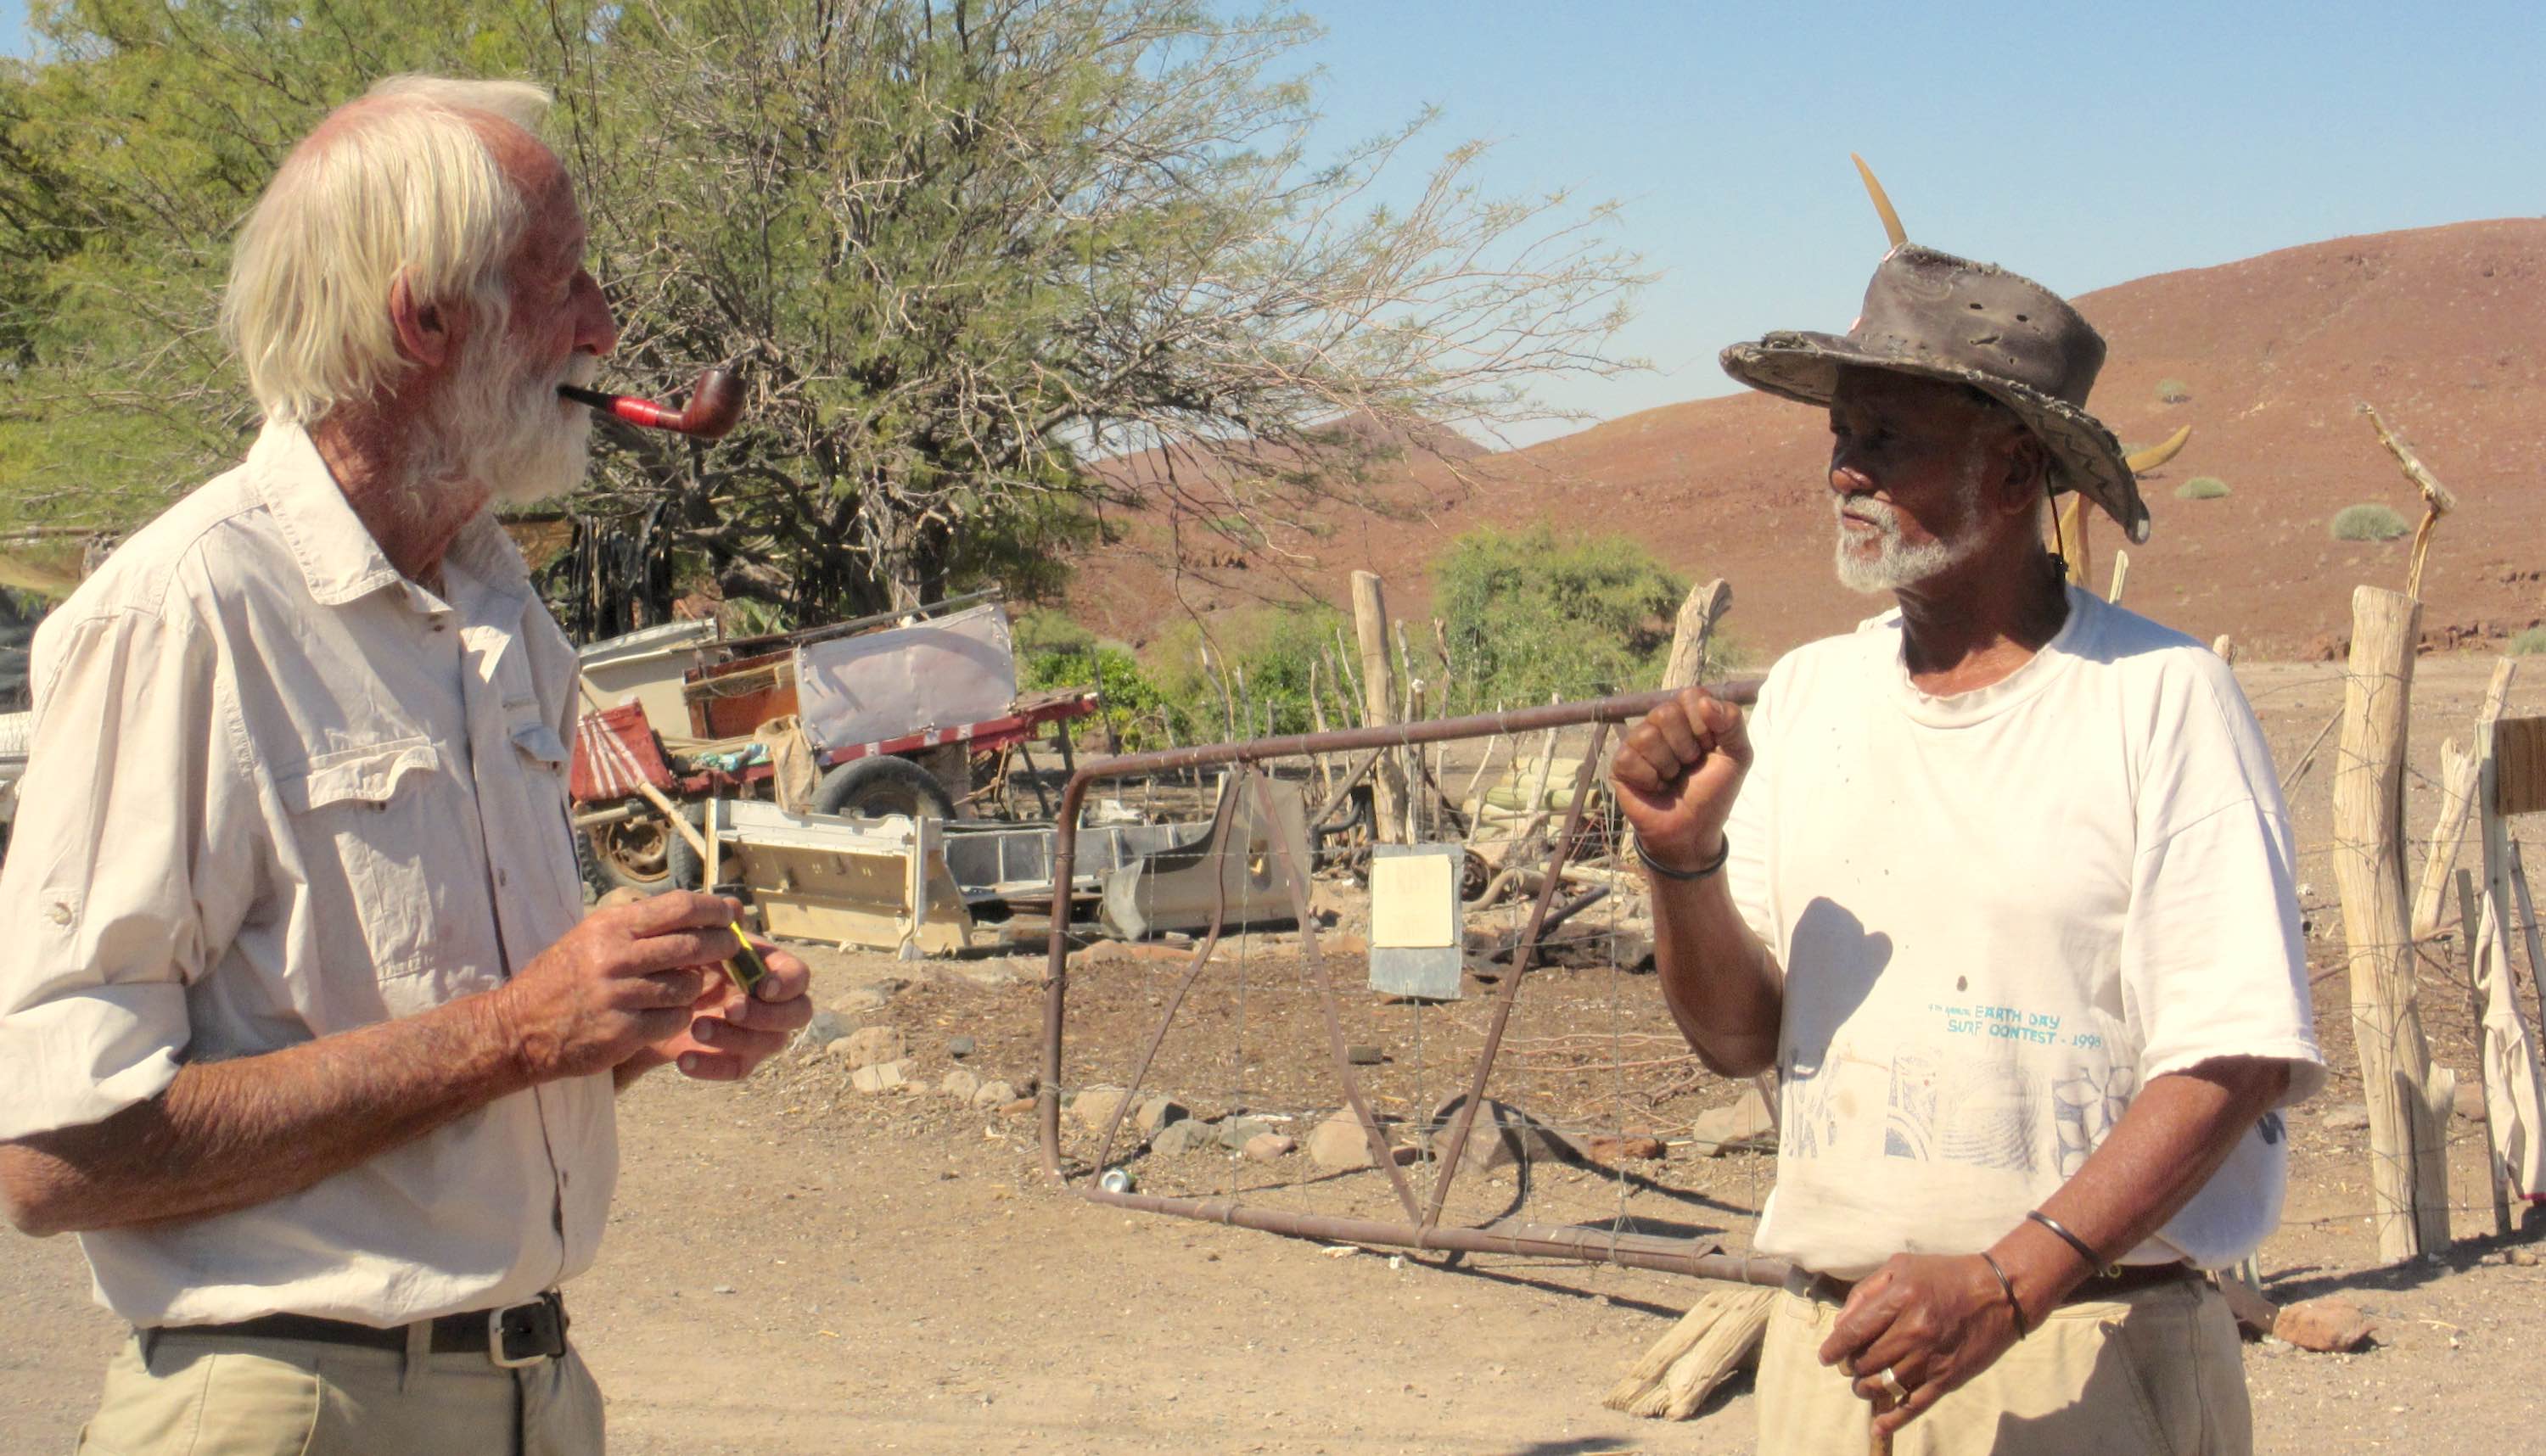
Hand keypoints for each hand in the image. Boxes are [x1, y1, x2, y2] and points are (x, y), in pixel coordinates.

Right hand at [492, 892, 739, 1082]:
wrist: (516, 1028)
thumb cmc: (563, 979)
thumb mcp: (592, 937)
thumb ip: (641, 926)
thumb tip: (700, 908)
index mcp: (611, 926)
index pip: (680, 907)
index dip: (715, 909)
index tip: (733, 912)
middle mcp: (615, 956)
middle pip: (693, 944)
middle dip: (722, 946)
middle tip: (733, 949)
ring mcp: (619, 995)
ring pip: (688, 985)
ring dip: (694, 987)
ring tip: (683, 988)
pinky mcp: (623, 1031)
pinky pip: (675, 1019)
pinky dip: (678, 1017)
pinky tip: (664, 1015)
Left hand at [636, 920, 812, 1081]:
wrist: (662, 999)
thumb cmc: (692, 963)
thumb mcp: (701, 942)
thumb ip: (716, 927)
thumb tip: (730, 907)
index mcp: (774, 971)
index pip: (799, 977)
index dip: (788, 983)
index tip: (763, 986)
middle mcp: (777, 1004)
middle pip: (796, 1015)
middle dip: (766, 1014)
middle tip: (729, 1008)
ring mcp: (762, 1035)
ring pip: (769, 1043)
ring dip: (735, 1038)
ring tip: (695, 1028)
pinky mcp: (740, 1060)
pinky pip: (737, 1069)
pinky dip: (711, 1067)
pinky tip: (683, 1060)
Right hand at [1608, 686, 1750, 869]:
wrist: (1693, 830)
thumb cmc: (1714, 792)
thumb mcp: (1738, 756)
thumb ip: (1733, 723)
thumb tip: (1705, 702)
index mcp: (1689, 716)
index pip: (1690, 695)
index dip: (1703, 724)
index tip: (1710, 747)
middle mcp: (1660, 724)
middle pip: (1665, 713)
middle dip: (1685, 747)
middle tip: (1689, 765)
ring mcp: (1638, 742)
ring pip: (1646, 735)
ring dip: (1667, 766)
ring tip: (1672, 778)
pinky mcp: (1620, 764)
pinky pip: (1629, 758)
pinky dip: (1649, 779)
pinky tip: (1655, 787)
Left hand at [1818, 1253, 2025, 1438]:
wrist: (2000, 1293)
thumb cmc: (1945, 1275)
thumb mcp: (1901, 1267)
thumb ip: (1866, 1292)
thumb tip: (1841, 1324)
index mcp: (1900, 1299)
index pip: (1853, 1332)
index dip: (1834, 1347)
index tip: (1825, 1356)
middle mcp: (1913, 1331)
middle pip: (1865, 1361)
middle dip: (1850, 1367)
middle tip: (1850, 1365)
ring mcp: (1931, 1358)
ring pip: (1883, 1385)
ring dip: (1865, 1388)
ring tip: (1862, 1383)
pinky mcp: (1947, 1378)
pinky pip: (1914, 1405)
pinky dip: (1893, 1419)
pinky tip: (1877, 1426)